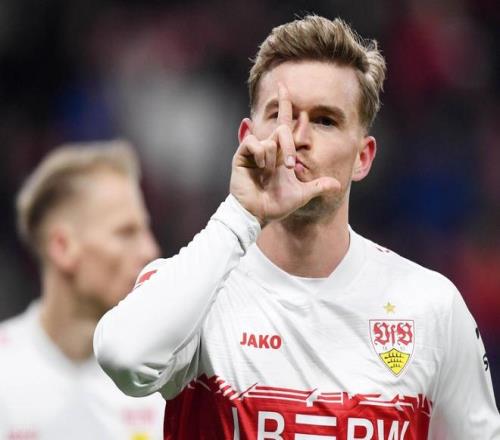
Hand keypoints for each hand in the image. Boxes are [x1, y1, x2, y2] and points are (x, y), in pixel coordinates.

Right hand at [230, 84, 340, 225]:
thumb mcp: (302, 195)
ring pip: (270, 139)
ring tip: (269, 173)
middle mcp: (268, 148)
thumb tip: (337, 185)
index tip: (284, 86)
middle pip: (281, 127)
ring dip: (274, 159)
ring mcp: (254, 152)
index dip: (285, 105)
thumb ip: (318, 187)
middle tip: (290, 167)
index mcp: (281, 153)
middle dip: (289, 146)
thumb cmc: (276, 205)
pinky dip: (260, 154)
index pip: (285, 123)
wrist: (258, 214)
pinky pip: (253, 143)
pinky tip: (261, 167)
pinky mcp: (242, 156)